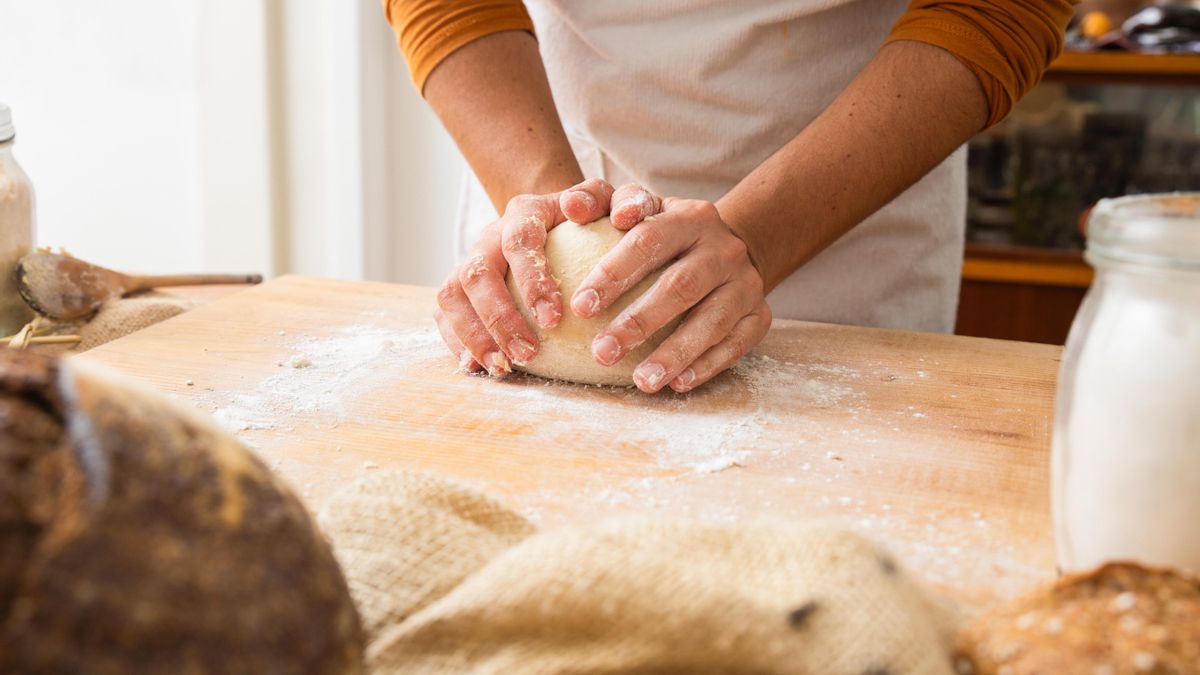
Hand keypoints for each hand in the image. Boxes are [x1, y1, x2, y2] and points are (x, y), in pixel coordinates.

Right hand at [434, 179, 662, 376]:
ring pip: (452, 294)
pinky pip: (445, 313)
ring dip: (474, 334)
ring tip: (503, 368)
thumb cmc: (595, 219)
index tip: (554, 319)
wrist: (560, 223)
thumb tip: (625, 215)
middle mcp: (490, 234)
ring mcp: (470, 260)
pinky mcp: (461, 287)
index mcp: (526, 211)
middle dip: (499, 317)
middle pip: (477, 272)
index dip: (532, 280)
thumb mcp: (616, 205)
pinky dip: (457, 341)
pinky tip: (480, 369)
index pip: (519, 241)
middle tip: (528, 353)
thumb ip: (629, 200)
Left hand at [570, 186, 771, 393]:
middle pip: (681, 286)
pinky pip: (737, 344)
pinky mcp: (759, 315)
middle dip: (640, 322)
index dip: (614, 274)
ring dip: (675, 354)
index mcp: (690, 217)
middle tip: (603, 353)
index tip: (581, 308)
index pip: (648, 241)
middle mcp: (723, 249)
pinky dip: (708, 365)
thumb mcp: (637, 206)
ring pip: (713, 320)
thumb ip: (602, 201)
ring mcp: (746, 282)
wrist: (727, 249)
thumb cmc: (664, 232)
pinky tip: (678, 383)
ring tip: (642, 380)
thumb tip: (572, 205)